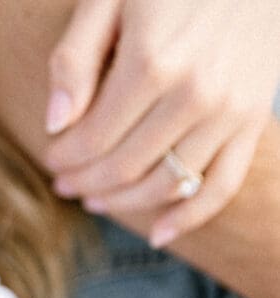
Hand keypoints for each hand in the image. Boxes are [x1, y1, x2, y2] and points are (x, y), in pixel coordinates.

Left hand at [43, 0, 279, 246]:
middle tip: (65, 184)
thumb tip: (53, 124)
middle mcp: (194, 93)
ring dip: (124, 203)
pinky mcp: (253, 120)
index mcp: (152, 61)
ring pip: (164, 185)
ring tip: (97, 200)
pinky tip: (157, 234)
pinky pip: (220, 186)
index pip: (92, 138)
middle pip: (124, 167)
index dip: (65, 158)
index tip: (50, 159)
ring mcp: (228, 112)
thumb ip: (76, 57)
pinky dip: (187, 218)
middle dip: (86, 183)